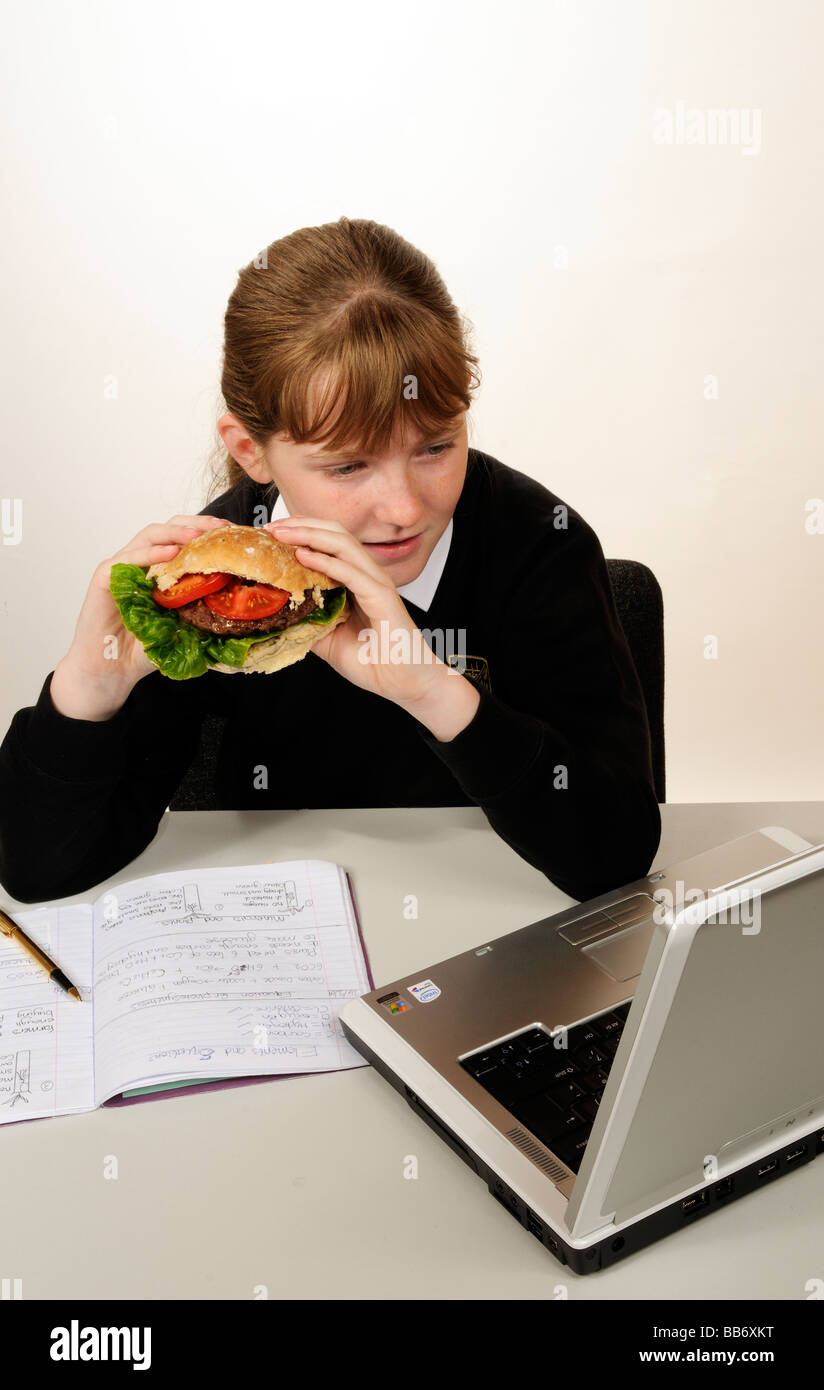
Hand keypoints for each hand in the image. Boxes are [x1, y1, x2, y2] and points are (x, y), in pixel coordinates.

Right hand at [50, 514, 227, 718]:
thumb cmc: (144, 650)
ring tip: (198, 536)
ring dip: (176, 532)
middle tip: (221, 528)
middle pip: (169, 528)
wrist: (111, 670)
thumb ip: (203, 613)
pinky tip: (170, 553)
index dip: (208, 532)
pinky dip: (150, 553)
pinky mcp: (103, 577)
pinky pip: (128, 558)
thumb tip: (243, 608)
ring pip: (149, 536)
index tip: (233, 533)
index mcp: (161, 569)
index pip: (185, 539)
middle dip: (197, 524)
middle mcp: (141, 562)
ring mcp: (122, 567)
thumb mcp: (184, 628)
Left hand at [265, 517, 480, 739]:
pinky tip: (303, 556)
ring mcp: (376, 582)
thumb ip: (308, 623)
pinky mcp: (381, 596)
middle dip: (300, 525)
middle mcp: (367, 575)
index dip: (300, 533)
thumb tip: (277, 616)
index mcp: (356, 580)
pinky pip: (351, 572)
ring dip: (308, 535)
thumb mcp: (328, 640)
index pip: (328, 544)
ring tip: (281, 533)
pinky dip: (325, 561)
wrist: (405, 683)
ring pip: (342, 544)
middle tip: (271, 527)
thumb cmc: (375, 662)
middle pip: (334, 534)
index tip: (270, 534)